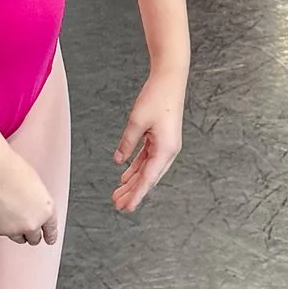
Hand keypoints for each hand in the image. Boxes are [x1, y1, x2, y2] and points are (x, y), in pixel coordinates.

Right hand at [0, 148, 58, 245]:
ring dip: (15, 229)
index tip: (49, 239)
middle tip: (23, 223)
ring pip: (17, 237)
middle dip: (30, 233)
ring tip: (7, 211)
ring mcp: (13, 229)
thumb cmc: (11, 170)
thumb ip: (37, 204)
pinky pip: (0, 231)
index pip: (51, 231)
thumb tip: (32, 213)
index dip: (49, 236)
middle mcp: (31, 224)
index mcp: (46, 211)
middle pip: (34, 239)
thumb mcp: (35, 186)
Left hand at [112, 74, 184, 213]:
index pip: (148, 179)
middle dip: (133, 192)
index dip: (136, 195)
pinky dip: (136, 168)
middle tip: (117, 204)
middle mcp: (168, 151)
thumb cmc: (157, 98)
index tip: (125, 208)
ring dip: (133, 181)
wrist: (170, 80)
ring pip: (147, 170)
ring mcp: (166, 145)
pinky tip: (125, 175)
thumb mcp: (137, 122)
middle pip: (148, 178)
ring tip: (119, 193)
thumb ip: (127, 143)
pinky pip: (147, 159)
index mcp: (165, 150)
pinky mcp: (161, 139)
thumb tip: (119, 160)